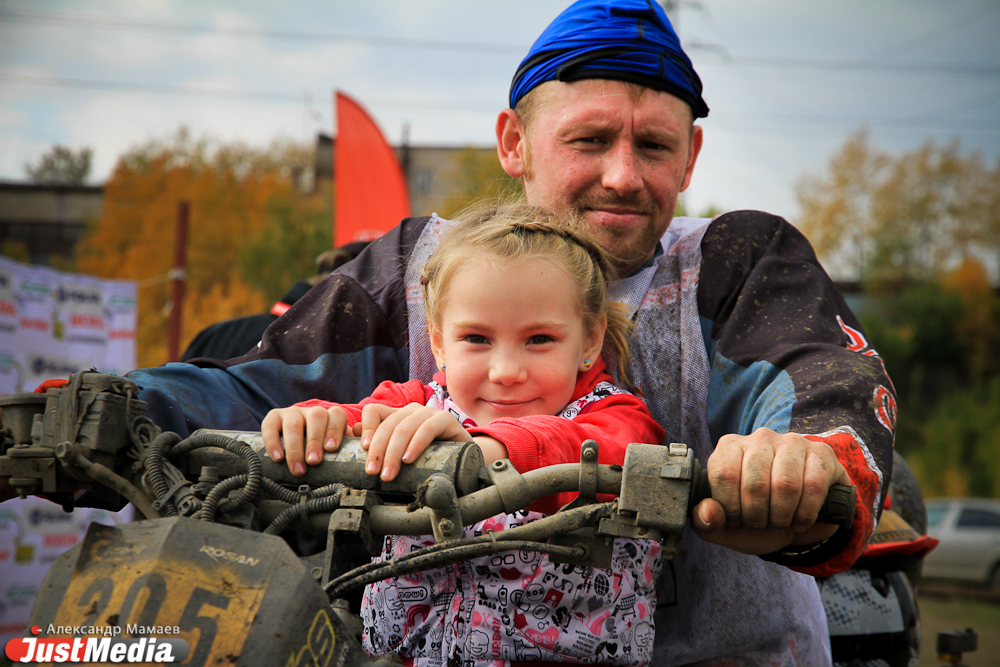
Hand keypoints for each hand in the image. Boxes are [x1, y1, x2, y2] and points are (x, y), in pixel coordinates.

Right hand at [261, 405, 353, 475]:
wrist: (293, 446)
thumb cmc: (319, 451)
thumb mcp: (333, 449)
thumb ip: (346, 450)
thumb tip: (362, 456)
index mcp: (330, 416)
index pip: (337, 415)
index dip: (335, 430)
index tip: (331, 449)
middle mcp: (312, 411)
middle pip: (316, 417)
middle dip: (315, 441)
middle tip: (314, 462)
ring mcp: (292, 412)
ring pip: (294, 423)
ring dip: (296, 447)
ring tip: (298, 468)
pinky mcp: (273, 417)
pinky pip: (271, 426)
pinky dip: (273, 442)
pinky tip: (277, 458)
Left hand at [358, 403, 474, 481]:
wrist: (463, 459)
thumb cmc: (429, 458)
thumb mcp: (401, 454)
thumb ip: (380, 444)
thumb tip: (354, 432)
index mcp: (397, 415)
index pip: (373, 411)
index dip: (366, 428)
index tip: (362, 450)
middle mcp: (411, 411)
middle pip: (387, 424)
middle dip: (377, 451)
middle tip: (373, 473)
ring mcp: (428, 413)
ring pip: (404, 428)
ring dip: (393, 453)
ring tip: (388, 474)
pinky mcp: (445, 419)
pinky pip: (427, 429)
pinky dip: (415, 445)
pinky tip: (409, 459)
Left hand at [690, 428, 850, 554]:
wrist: (799, 521)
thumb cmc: (758, 518)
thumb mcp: (726, 527)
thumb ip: (706, 522)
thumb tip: (707, 511)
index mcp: (730, 447)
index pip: (723, 474)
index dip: (730, 508)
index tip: (736, 520)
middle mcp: (760, 438)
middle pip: (755, 483)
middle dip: (757, 517)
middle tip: (761, 524)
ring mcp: (792, 442)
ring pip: (786, 485)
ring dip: (782, 516)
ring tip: (780, 522)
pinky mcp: (821, 453)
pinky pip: (813, 486)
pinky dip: (806, 514)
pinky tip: (801, 521)